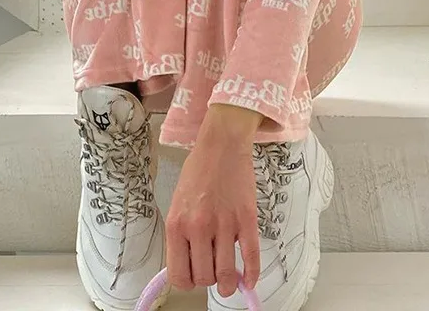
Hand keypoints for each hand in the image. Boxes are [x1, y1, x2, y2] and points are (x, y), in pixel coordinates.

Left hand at [166, 106, 261, 297]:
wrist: (222, 144)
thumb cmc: (198, 170)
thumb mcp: (178, 202)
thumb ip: (181, 233)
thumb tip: (190, 263)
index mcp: (177, 224)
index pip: (179, 275)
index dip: (188, 281)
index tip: (194, 276)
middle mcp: (198, 227)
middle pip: (204, 277)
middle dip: (208, 279)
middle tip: (212, 270)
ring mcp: (223, 224)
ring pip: (226, 274)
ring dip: (228, 283)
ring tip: (230, 281)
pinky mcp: (246, 219)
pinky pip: (251, 257)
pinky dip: (252, 274)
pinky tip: (250, 279)